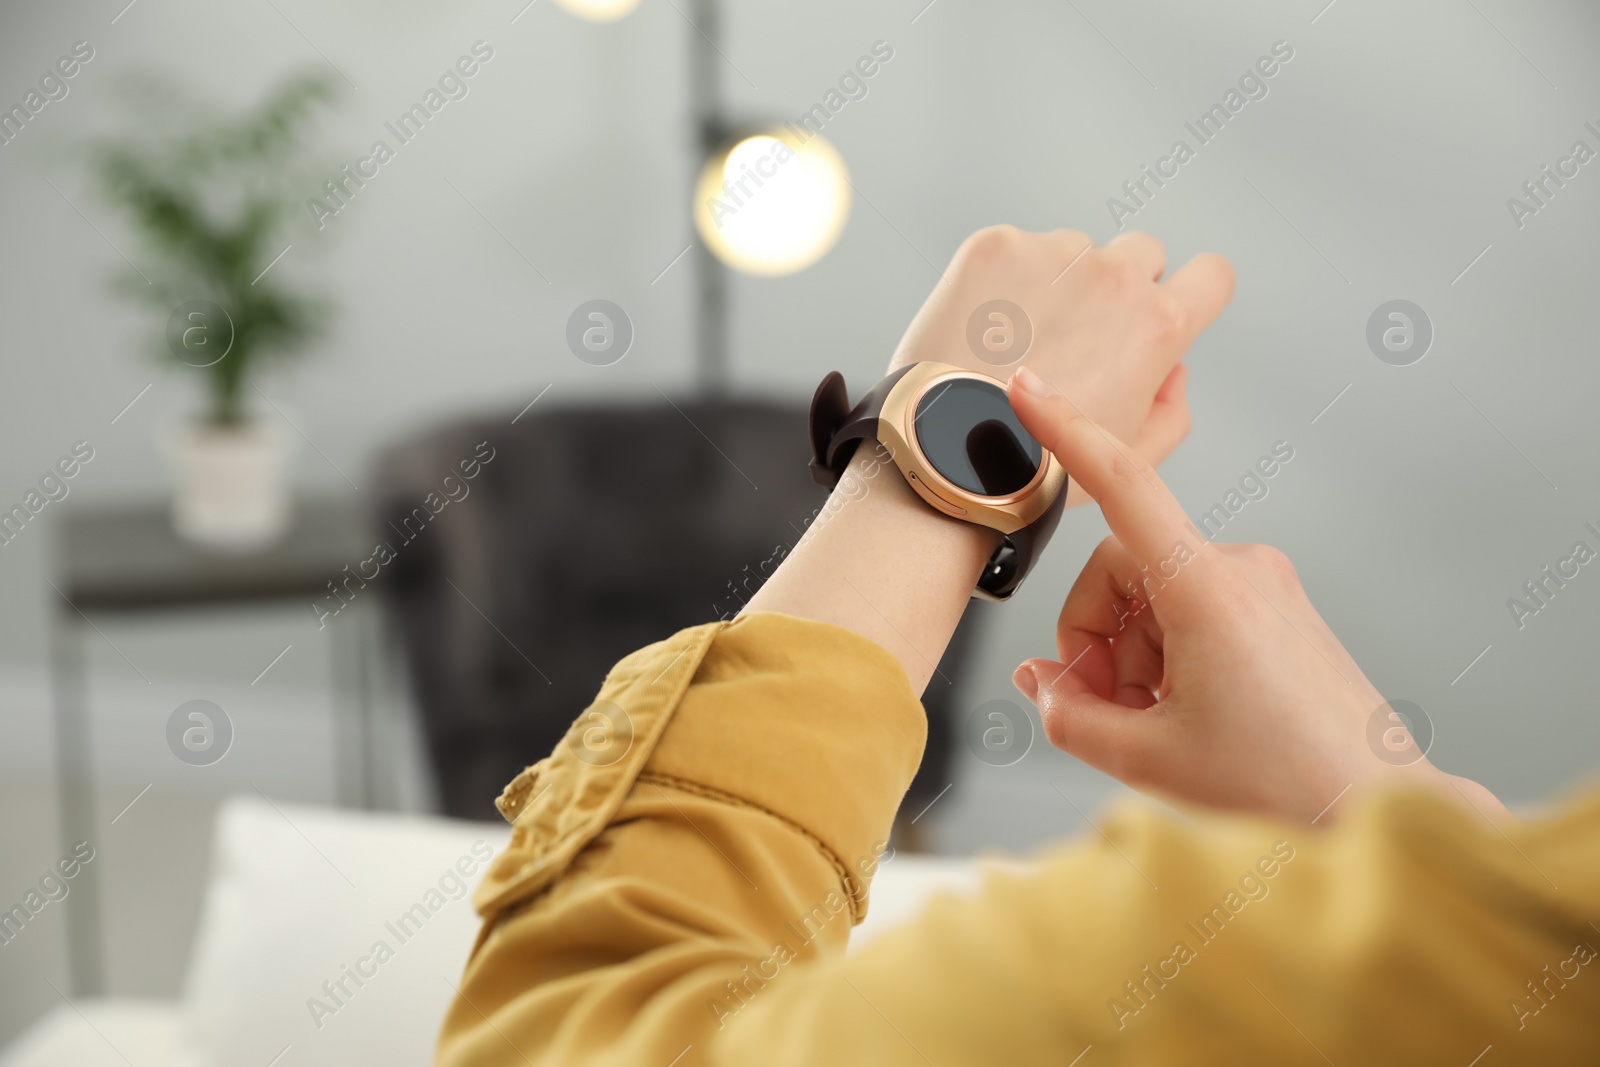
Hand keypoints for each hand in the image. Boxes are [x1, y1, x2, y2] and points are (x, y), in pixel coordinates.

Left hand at [887, 227, 1232, 505]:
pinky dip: (1003, 281)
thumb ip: (1171, 408)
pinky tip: (984, 330)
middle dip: (1119, 288)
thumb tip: (1174, 368)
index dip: (1193, 292)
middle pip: (1141, 255)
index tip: (1167, 305)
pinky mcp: (997, 245)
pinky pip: (1017, 250)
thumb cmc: (1036, 464)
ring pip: (1074, 253)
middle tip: (1076, 338)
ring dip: (1057, 284)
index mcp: (1159, 325)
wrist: (946, 448)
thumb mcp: (1130, 460)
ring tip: (1017, 344)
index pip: (1212, 275)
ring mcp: (1053, 253)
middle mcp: (1114, 275)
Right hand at [1004, 367, 1508, 823]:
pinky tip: (1180, 709)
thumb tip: (1039, 683)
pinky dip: (1166, 652)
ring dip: (1130, 653)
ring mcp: (1264, 584)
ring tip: (1150, 722)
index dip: (1067, 433)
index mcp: (1207, 590)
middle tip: (1099, 707)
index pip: (1123, 485)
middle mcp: (1241, 569)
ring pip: (1151, 592)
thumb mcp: (1147, 758)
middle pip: (1118, 569)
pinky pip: (1190, 605)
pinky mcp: (1277, 605)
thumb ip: (1069, 714)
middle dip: (1095, 637)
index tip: (1030, 392)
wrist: (1377, 807)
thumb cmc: (1285, 783)